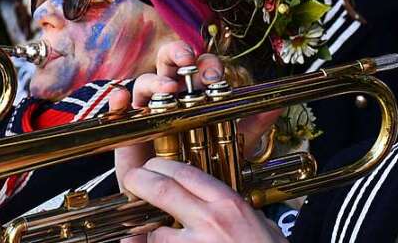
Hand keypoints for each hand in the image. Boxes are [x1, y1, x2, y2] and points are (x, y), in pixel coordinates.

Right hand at [109, 42, 277, 191]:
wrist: (178, 197)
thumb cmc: (204, 164)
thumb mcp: (233, 144)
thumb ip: (253, 124)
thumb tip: (278, 105)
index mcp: (195, 93)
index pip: (199, 68)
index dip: (206, 65)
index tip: (213, 75)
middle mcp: (170, 96)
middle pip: (169, 63)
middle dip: (176, 54)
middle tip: (186, 59)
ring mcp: (147, 110)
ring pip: (144, 82)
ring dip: (154, 80)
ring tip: (167, 89)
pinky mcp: (126, 129)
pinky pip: (117, 110)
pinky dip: (116, 100)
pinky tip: (120, 100)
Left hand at [123, 158, 285, 242]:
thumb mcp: (265, 227)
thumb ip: (240, 212)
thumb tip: (224, 203)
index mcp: (231, 206)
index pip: (187, 173)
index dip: (163, 166)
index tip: (153, 166)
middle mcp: (211, 223)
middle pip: (162, 190)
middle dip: (141, 181)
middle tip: (132, 180)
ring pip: (156, 232)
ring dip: (150, 231)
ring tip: (148, 230)